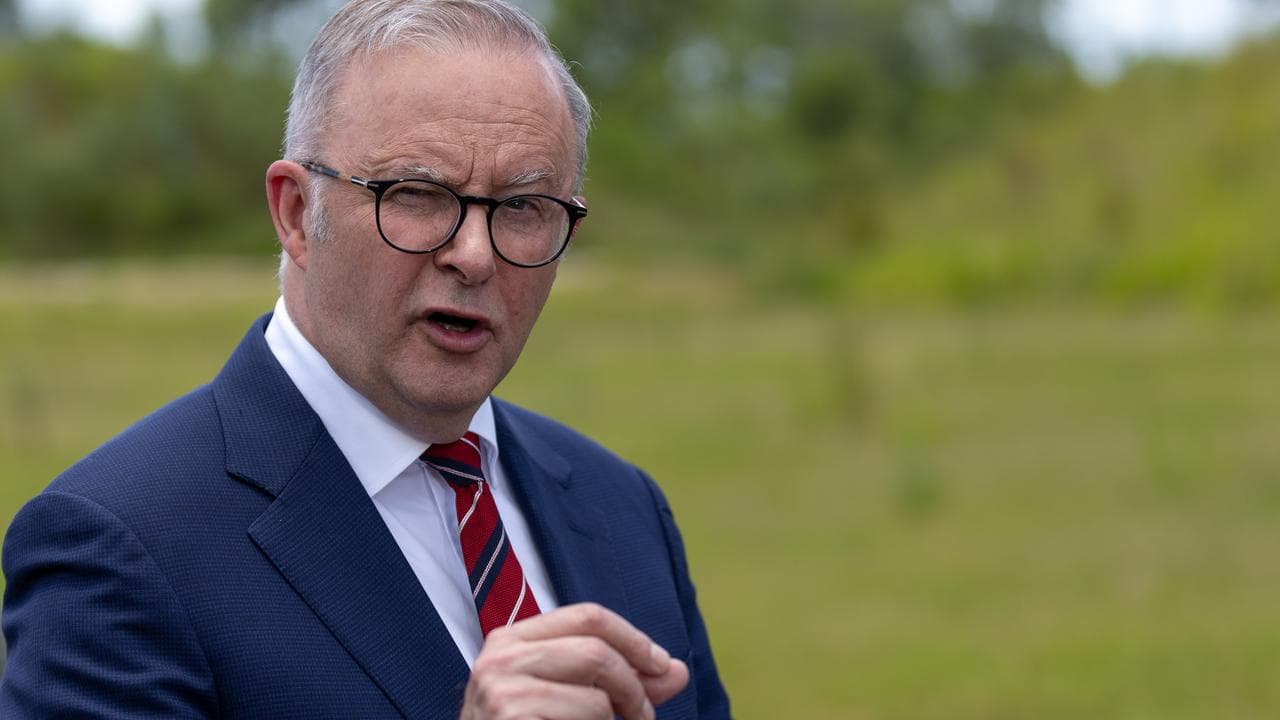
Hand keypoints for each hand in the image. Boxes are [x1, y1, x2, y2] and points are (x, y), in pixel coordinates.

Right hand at [459, 602, 689, 719]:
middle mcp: (500, 658)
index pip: (588, 616)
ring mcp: (500, 693)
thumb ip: (621, 682)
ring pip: (595, 696)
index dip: (635, 639)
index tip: (661, 666)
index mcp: (511, 639)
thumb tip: (676, 671)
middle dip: (634, 686)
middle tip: (643, 717)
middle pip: (596, 650)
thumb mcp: (571, 697)